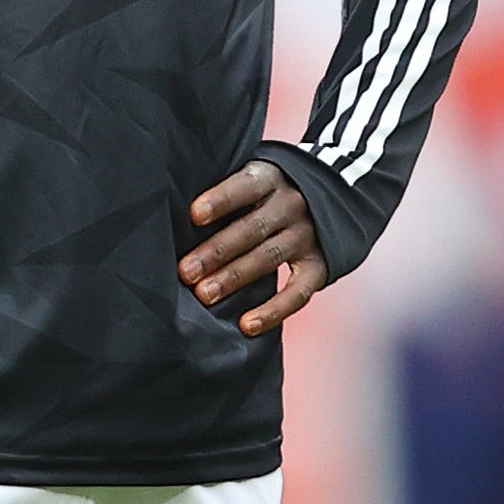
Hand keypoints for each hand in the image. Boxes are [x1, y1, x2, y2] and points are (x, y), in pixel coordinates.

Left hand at [181, 162, 324, 336]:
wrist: (330, 197)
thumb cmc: (266, 193)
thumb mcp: (251, 178)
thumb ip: (223, 191)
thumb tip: (173, 213)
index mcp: (269, 179)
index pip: (245, 187)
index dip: (220, 200)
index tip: (194, 215)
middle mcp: (291, 205)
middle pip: (252, 228)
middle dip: (217, 251)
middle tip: (186, 271)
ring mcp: (307, 236)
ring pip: (269, 258)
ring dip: (235, 277)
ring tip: (205, 295)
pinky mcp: (319, 265)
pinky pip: (299, 292)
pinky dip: (274, 311)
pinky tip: (248, 325)